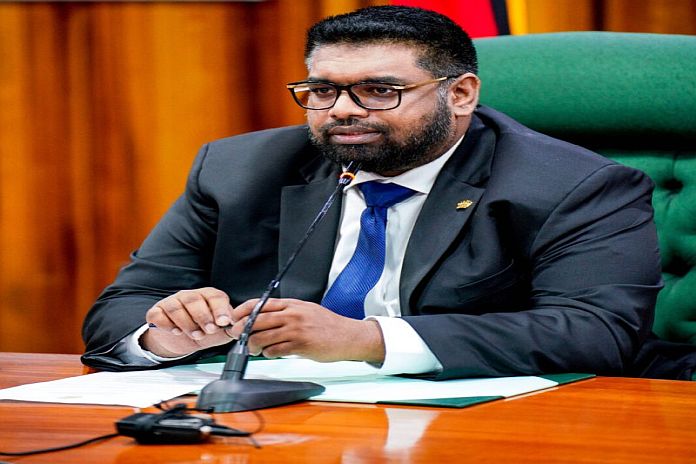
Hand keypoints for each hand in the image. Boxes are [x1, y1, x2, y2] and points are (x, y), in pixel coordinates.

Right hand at [141, 287, 235, 357]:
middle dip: (203, 317)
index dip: (220, 309)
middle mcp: (189, 296)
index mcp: (208, 296)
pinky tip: (176, 331)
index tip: (223, 322)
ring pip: (176, 307)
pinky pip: (158, 315)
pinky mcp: (157, 312)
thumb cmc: (204, 330)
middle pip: (194, 300)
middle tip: (209, 330)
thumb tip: (238, 327)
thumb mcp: (221, 331)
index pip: (215, 296)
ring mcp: (172, 303)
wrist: (183, 340)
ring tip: (195, 334)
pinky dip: (167, 324)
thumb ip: (230, 328)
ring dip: (187, 323)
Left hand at [229, 298, 385, 362]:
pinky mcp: (301, 345)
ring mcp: (296, 329)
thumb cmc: (328, 325)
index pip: (261, 303)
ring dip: (253, 345)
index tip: (235, 318)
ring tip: (254, 349)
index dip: (243, 310)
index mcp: (292, 305)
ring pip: (263, 336)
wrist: (348, 336)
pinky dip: (268, 353)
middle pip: (257, 319)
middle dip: (242, 329)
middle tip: (236, 335)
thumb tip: (265, 318)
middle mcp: (292, 314)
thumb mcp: (306, 310)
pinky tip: (270, 353)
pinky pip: (275, 349)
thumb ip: (287, 312)